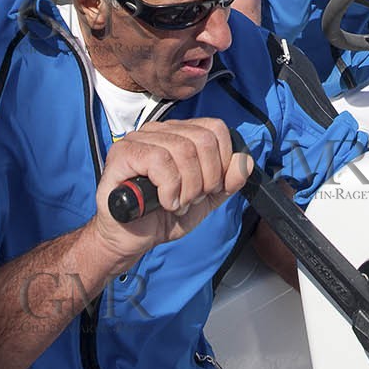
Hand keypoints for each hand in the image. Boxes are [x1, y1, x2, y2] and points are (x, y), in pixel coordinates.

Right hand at [92, 118, 251, 262]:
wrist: (131, 239)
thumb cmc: (162, 216)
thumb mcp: (206, 199)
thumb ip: (228, 181)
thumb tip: (245, 162)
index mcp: (180, 134)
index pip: (216, 128)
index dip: (222, 162)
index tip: (211, 188)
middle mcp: (160, 131)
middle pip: (204, 140)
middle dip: (205, 179)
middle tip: (191, 199)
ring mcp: (139, 139)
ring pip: (183, 150)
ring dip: (187, 189)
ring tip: (176, 203)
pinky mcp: (123, 153)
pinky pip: (160, 161)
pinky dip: (169, 189)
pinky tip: (163, 202)